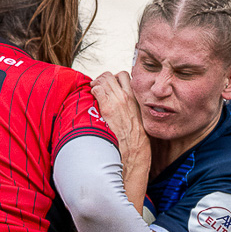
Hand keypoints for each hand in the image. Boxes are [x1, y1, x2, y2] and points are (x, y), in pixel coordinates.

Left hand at [92, 72, 149, 203]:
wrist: (134, 157)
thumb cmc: (136, 147)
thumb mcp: (139, 125)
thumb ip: (132, 113)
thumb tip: (124, 113)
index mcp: (137, 101)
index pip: (125, 77)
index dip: (114, 79)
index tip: (109, 86)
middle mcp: (128, 98)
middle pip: (113, 75)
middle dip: (103, 79)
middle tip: (97, 88)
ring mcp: (118, 101)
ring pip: (104, 78)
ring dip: (96, 83)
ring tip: (93, 93)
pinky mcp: (108, 108)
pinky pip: (97, 89)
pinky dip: (92, 91)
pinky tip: (91, 100)